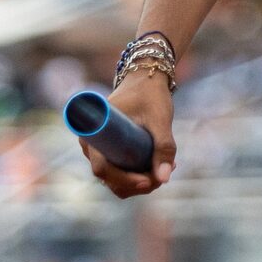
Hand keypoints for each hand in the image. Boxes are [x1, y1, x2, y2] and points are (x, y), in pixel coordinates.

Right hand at [84, 73, 175, 197]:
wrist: (146, 78)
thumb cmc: (150, 95)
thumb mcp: (160, 119)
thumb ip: (164, 147)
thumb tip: (164, 179)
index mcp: (93, 133)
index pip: (102, 169)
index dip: (124, 181)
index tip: (148, 181)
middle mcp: (91, 145)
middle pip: (110, 180)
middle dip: (139, 183)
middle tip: (166, 172)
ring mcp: (100, 150)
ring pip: (117, 180)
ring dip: (142, 181)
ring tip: (170, 165)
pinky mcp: (110, 151)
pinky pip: (121, 173)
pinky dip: (140, 175)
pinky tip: (161, 165)